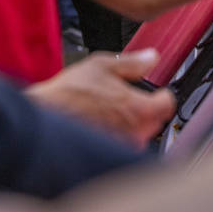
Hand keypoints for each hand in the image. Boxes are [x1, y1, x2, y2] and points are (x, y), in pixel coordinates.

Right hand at [25, 50, 175, 146]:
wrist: (44, 116)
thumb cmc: (69, 93)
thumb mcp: (103, 65)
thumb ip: (133, 62)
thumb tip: (151, 58)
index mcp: (139, 108)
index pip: (168, 103)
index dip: (162, 93)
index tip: (157, 89)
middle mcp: (134, 132)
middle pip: (157, 120)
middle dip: (149, 107)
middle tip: (130, 96)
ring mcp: (122, 145)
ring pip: (141, 133)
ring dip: (135, 121)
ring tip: (114, 108)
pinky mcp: (108, 153)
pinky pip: (124, 143)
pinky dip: (120, 133)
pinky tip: (105, 122)